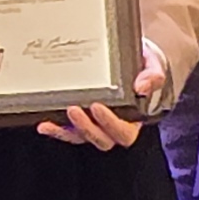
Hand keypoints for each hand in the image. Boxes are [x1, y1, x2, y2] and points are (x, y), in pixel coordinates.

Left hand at [37, 43, 167, 150]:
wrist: (134, 59)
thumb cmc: (144, 65)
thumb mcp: (153, 66)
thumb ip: (153, 76)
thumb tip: (141, 88)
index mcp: (134, 119)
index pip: (123, 132)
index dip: (110, 124)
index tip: (97, 106)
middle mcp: (113, 126)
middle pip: (101, 140)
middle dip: (86, 128)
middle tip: (73, 109)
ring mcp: (95, 124)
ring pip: (81, 138)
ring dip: (66, 132)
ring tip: (51, 122)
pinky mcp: (80, 120)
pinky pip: (68, 131)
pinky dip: (56, 130)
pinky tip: (44, 124)